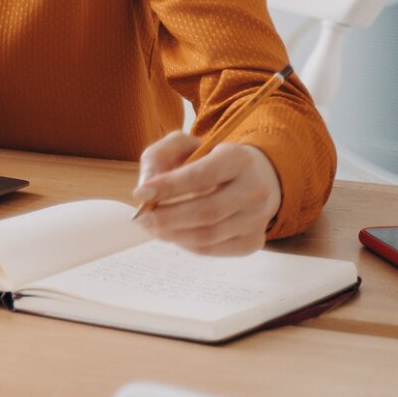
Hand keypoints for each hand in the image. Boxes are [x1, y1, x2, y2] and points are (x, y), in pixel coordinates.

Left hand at [130, 133, 281, 256]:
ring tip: (151, 226)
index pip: (203, 175)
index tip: (140, 193)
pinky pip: (212, 250)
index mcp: (239, 159)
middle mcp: (255, 189)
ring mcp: (258, 218)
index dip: (169, 187)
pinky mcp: (253, 241)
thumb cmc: (207, 160)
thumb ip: (158, 157)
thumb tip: (145, 189)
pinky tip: (173, 233)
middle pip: (207, 211)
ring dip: (172, 234)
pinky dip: (185, 244)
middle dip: (167, 217)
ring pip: (208, 236)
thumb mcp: (182, 146)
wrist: (249, 178)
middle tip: (142, 218)